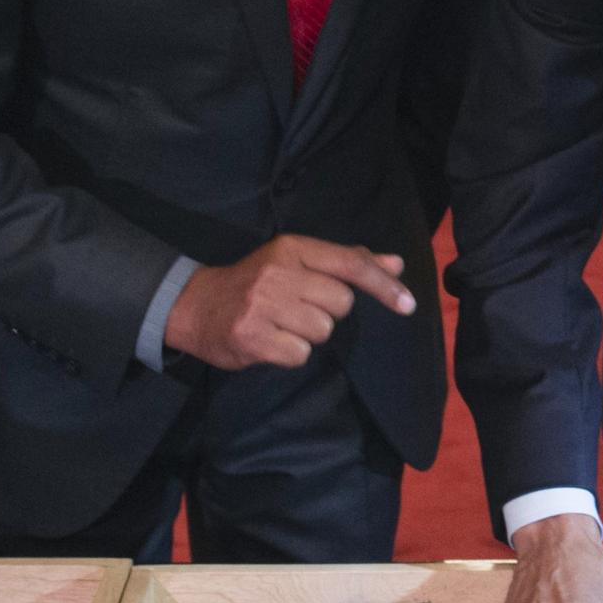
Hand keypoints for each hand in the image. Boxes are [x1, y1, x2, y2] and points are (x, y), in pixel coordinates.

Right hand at [162, 236, 416, 370]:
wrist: (195, 306)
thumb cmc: (255, 282)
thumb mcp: (296, 261)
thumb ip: (347, 262)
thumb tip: (396, 263)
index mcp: (292, 248)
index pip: (350, 264)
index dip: (383, 285)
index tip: (407, 304)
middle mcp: (278, 273)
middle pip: (341, 302)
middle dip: (329, 312)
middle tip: (300, 308)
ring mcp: (263, 305)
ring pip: (323, 330)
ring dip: (309, 334)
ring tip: (283, 324)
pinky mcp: (253, 337)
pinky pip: (300, 353)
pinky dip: (291, 353)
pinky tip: (272, 341)